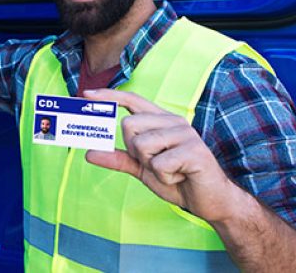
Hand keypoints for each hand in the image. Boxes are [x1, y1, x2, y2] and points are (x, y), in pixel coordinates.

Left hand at [81, 89, 251, 223]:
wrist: (210, 201)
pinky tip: (180, 176)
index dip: (109, 96)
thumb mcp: (143, 169)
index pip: (132, 100)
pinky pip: (159, 164)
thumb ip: (119, 159)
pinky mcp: (194, 151)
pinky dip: (164, 177)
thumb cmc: (178, 180)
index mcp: (161, 121)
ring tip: (170, 170)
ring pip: (141, 145)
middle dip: (134, 151)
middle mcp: (173, 121)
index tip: (85, 94)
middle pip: (128, 125)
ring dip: (150, 166)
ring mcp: (185, 134)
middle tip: (155, 163)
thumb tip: (89, 153)